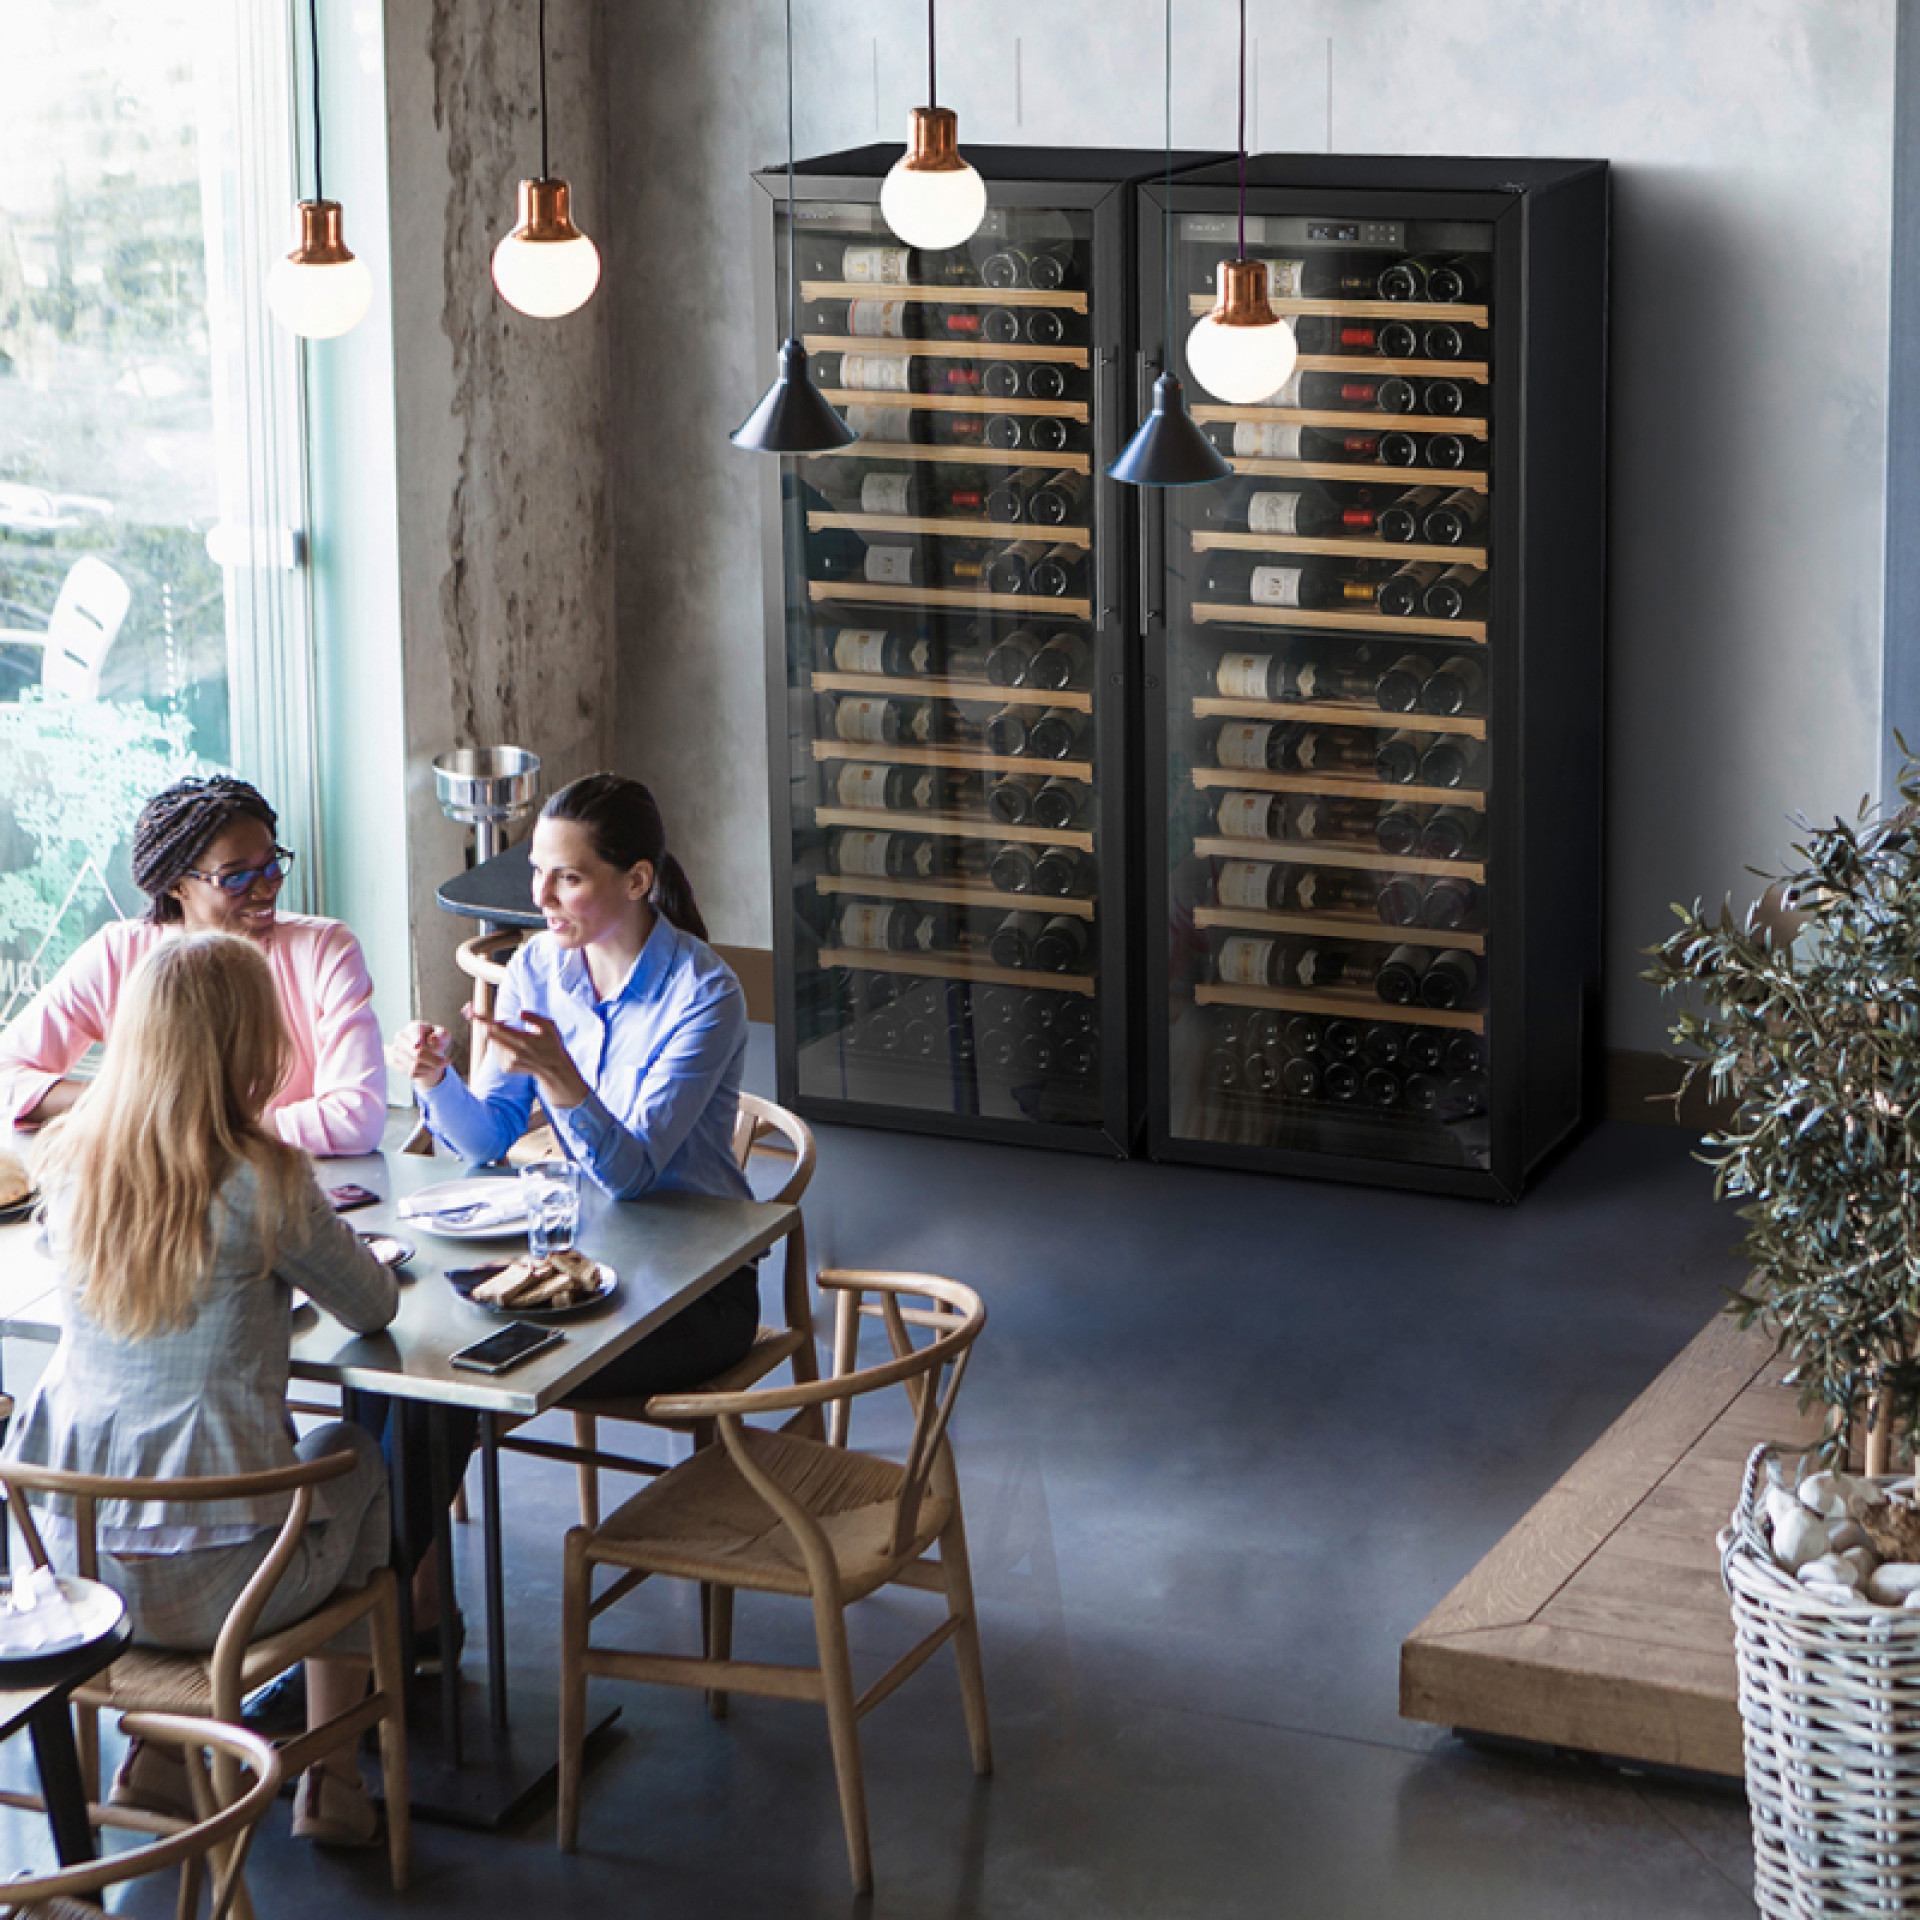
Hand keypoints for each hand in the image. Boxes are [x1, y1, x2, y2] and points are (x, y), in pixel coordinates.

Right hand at [388, 1020, 452, 1087]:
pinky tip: (429, 1068)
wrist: (425, 1049)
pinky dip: (423, 1073)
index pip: (415, 1033)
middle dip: (434, 1060)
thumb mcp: (443, 1036)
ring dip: (430, 1068)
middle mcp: (401, 1036)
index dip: (416, 1040)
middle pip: (416, 1053)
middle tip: (447, 1062)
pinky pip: (410, 1073)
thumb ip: (441, 1036)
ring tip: (438, 1065)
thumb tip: (433, 1038)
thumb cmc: (436, 1039)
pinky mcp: (393, 1062)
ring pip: (414, 1065)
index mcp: (414, 1027)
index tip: (417, 1046)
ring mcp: (395, 1049)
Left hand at [468, 1009, 589, 1109]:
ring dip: (496, 1034)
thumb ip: (534, 1017)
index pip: (496, 1028)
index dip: (482, 1020)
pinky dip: (500, 1044)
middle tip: (483, 1015)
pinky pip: (496, 1051)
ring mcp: (508, 1062)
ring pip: (492, 1043)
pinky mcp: (506, 1068)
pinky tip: (513, 1045)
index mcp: (523, 1041)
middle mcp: (513, 1053)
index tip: (472, 1012)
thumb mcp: (549, 1026)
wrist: (553, 1069)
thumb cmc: (552, 1044)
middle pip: (489, 1035)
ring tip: (513, 1033)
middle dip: (483, 1024)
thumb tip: (519, 1012)